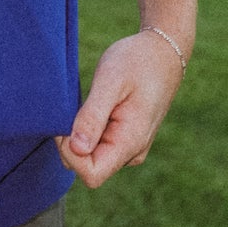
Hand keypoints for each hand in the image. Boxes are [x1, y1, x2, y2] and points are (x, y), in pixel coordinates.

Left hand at [55, 31, 184, 189]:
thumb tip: (77, 148)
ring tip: (86, 103)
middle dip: (72, 144)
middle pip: (89, 168)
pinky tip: (93, 107)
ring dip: (80, 136)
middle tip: (72, 108)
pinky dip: (88, 131)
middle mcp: (132, 152)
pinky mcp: (126, 139)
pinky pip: (99, 146)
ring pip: (92, 157)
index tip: (65, 123)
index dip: (71, 154)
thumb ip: (93, 115)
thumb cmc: (137, 62)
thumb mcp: (111, 81)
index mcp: (130, 142)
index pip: (92, 174)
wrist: (163, 52)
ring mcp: (130, 147)